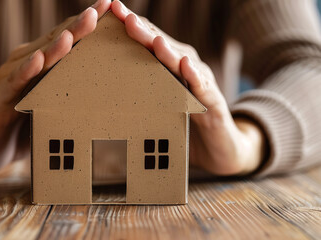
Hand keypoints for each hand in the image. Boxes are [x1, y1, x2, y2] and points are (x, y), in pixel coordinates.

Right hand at [0, 0, 110, 175]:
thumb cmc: (22, 123)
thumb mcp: (50, 104)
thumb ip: (68, 91)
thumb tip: (103, 91)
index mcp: (41, 63)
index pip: (66, 37)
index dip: (86, 23)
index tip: (109, 7)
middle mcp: (26, 62)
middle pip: (56, 39)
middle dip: (80, 24)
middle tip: (101, 7)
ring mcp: (12, 77)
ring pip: (39, 55)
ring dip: (59, 42)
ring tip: (80, 27)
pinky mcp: (1, 96)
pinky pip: (17, 81)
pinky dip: (28, 70)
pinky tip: (39, 60)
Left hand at [111, 1, 265, 174]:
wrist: (220, 146)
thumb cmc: (185, 122)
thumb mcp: (159, 102)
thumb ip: (142, 88)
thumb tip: (107, 81)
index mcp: (169, 66)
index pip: (148, 41)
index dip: (131, 25)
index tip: (111, 11)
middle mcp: (185, 67)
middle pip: (161, 45)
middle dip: (142, 30)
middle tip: (124, 16)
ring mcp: (200, 82)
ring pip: (181, 61)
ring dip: (166, 49)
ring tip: (152, 39)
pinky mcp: (212, 101)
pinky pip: (201, 87)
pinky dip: (193, 75)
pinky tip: (185, 66)